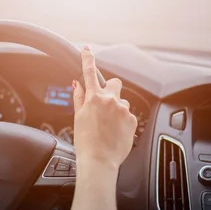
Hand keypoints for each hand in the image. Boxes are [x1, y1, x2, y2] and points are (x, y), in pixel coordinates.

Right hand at [72, 45, 136, 170]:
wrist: (99, 161)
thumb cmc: (86, 142)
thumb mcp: (78, 118)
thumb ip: (79, 98)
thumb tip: (78, 85)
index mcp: (94, 98)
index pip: (89, 72)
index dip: (88, 58)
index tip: (87, 49)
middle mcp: (110, 100)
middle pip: (115, 83)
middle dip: (111, 89)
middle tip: (104, 103)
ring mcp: (123, 109)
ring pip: (122, 101)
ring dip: (116, 108)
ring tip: (109, 126)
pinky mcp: (132, 120)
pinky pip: (128, 114)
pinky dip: (122, 120)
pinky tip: (115, 132)